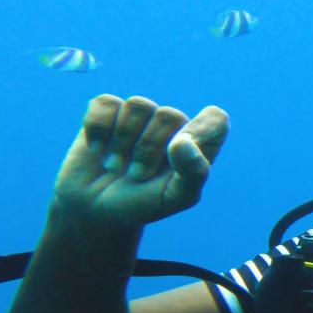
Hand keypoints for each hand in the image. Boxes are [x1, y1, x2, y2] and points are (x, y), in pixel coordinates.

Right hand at [53, 94, 229, 228]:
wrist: (96, 209)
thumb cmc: (143, 204)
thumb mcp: (175, 199)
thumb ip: (192, 172)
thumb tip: (183, 141)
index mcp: (198, 145)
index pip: (216, 119)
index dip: (199, 130)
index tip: (178, 151)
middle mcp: (173, 126)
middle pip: (169, 115)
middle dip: (148, 149)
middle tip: (136, 176)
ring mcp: (141, 116)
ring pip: (138, 104)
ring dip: (122, 142)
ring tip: (115, 166)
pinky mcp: (109, 111)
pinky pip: (106, 103)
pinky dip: (98, 130)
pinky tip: (97, 151)